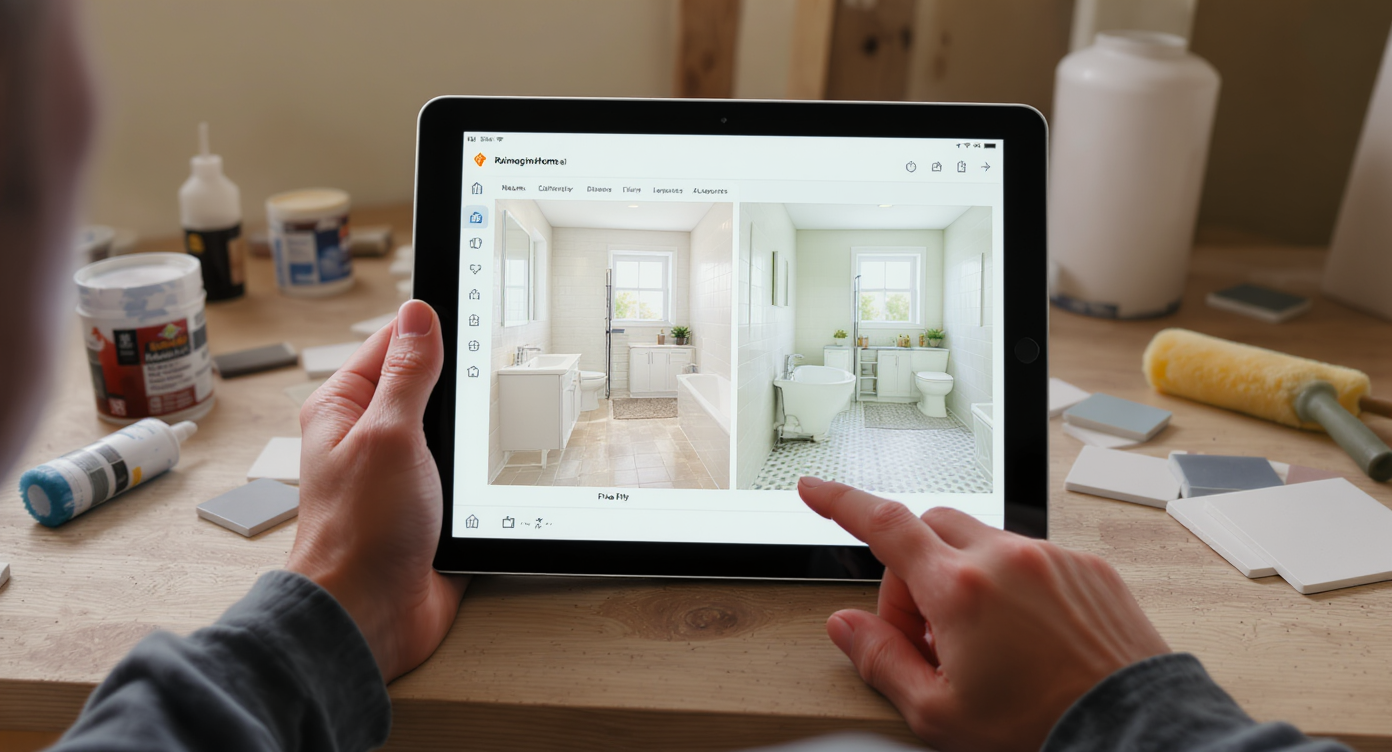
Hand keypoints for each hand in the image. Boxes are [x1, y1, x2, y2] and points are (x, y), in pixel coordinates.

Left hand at [287, 300, 467, 681]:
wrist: (372, 613)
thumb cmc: (359, 531)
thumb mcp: (389, 434)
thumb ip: (408, 373)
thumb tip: (418, 315)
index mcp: (346, 407)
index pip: (394, 343)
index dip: (432, 329)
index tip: (472, 317)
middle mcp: (371, 436)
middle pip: (429, 385)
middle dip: (464, 384)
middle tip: (497, 371)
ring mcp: (402, 472)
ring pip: (453, 430)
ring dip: (476, 433)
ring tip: (503, 419)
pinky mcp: (431, 506)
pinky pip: (467, 474)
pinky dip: (485, 472)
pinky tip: (503, 467)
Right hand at [798, 477, 1168, 751]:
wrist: (1135, 734)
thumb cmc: (1041, 730)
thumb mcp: (939, 714)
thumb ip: (881, 661)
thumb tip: (846, 627)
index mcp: (960, 589)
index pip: (883, 525)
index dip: (840, 503)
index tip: (814, 489)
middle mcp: (1006, 558)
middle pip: (930, 530)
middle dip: (912, 573)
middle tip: (925, 636)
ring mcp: (1051, 559)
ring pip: (980, 543)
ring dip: (963, 579)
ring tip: (983, 646)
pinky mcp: (1087, 569)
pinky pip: (1030, 557)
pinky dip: (1012, 586)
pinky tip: (1025, 639)